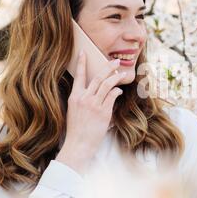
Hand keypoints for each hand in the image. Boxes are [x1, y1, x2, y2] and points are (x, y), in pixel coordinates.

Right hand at [56, 50, 125, 172]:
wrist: (78, 145)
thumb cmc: (77, 130)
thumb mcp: (74, 111)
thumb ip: (83, 100)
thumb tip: (96, 91)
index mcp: (74, 97)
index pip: (79, 76)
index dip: (82, 63)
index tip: (84, 52)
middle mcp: (84, 98)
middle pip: (98, 77)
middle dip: (108, 67)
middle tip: (116, 61)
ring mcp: (93, 104)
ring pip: (107, 84)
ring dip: (116, 77)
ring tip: (122, 73)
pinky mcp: (103, 112)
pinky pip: (112, 96)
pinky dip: (117, 91)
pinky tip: (119, 91)